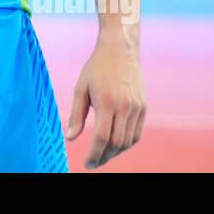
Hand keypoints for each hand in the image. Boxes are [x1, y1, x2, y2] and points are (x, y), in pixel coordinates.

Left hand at [66, 33, 145, 169]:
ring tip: (103, 154)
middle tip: (94, 162)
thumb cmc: (96, 68)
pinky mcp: (143, 107)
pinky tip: (116, 144)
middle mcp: (125, 107)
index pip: (102, 137)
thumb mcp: (81, 88)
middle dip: (104, 157)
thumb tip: (70, 138)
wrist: (120, 49)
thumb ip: (76, 115)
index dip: (94, 154)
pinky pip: (137, 133)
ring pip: (128, 141)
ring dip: (116, 152)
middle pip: (116, 143)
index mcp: (107, 102)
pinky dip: (127, 143)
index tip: (87, 164)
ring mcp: (136, 107)